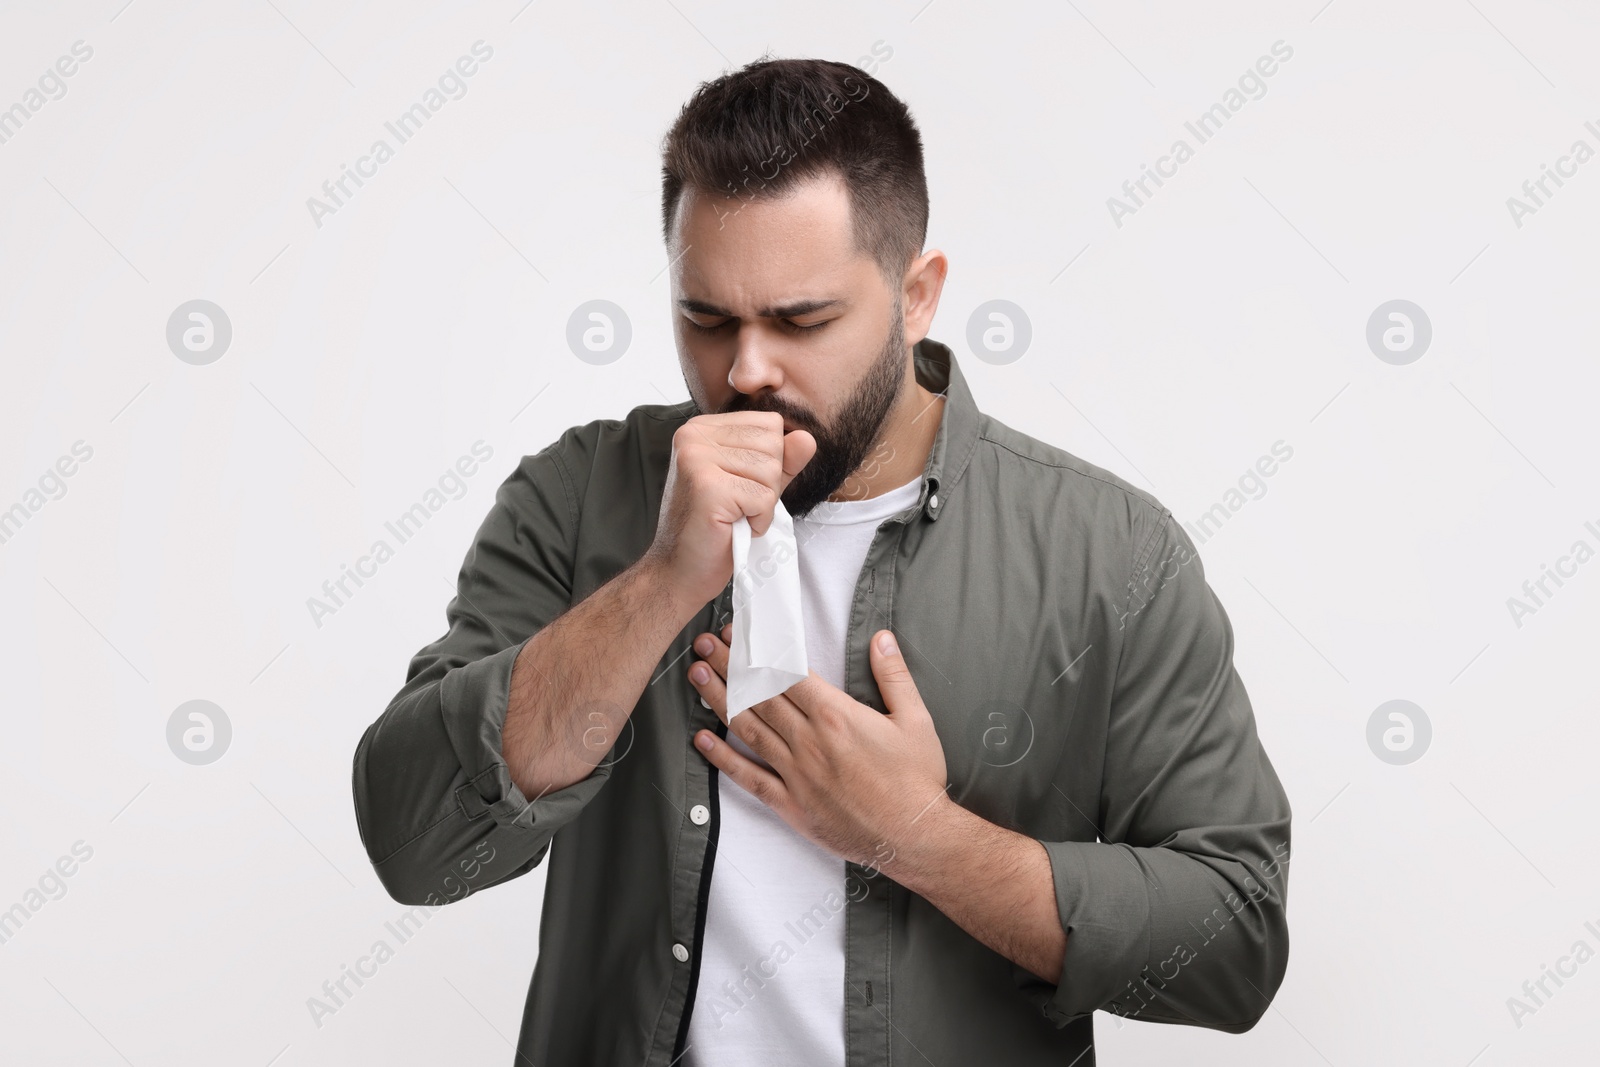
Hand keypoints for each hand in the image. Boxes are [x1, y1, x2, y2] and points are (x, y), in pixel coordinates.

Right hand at [644, 412, 815, 607]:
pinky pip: (764, 498)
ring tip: (734, 517)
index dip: (769, 462)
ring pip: (771, 471)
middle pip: (773, 445)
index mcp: (703, 428)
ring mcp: (697, 458)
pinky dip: (758, 521)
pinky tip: (734, 527)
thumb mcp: (755, 484)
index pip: (769, 424)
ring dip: (763, 504)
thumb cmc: (715, 529)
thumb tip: (807, 437)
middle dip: (768, 484)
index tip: (739, 487)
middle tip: (737, 506)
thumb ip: (782, 460)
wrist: (681, 571)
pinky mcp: (708, 487)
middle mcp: (695, 435)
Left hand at [687, 624, 950, 872]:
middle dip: (729, 664)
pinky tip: (703, 739)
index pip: (786, 672)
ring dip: (718, 699)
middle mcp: (809, 742)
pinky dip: (723, 759)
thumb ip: (894, 676)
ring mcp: (796, 774)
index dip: (758, 649)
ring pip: (747, 729)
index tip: (740, 631)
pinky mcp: (791, 804)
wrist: (913, 837)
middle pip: (759, 695)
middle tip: (706, 642)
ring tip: (696, 675)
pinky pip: (749, 778)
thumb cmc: (916, 780)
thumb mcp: (915, 720)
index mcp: (836, 716)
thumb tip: (881, 638)